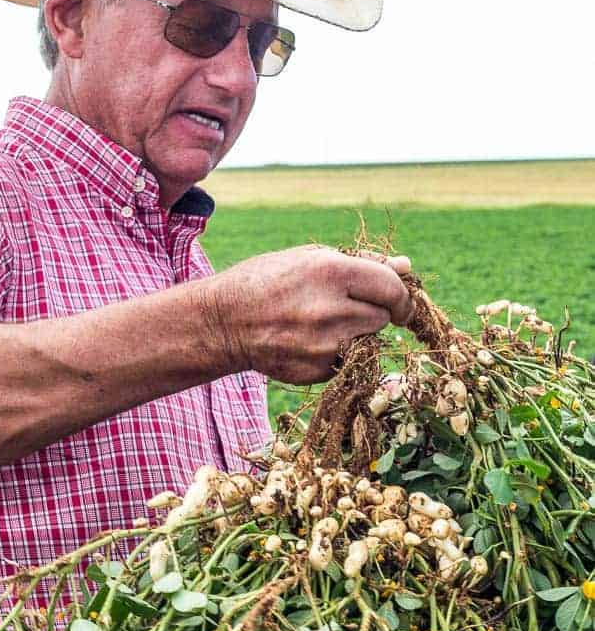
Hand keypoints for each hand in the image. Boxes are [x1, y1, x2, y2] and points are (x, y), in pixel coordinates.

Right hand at [204, 245, 412, 384]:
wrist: (223, 323)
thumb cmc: (268, 281)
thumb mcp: (309, 258)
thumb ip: (362, 263)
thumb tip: (407, 267)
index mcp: (330, 272)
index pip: (391, 287)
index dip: (401, 294)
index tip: (398, 301)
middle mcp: (330, 310)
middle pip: (383, 317)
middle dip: (374, 311)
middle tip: (348, 307)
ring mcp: (324, 345)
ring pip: (368, 341)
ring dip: (357, 332)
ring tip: (324, 322)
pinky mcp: (318, 371)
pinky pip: (349, 362)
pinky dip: (339, 352)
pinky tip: (310, 341)